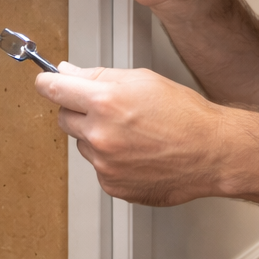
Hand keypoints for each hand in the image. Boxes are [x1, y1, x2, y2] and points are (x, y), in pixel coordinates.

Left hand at [36, 63, 234, 205]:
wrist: (212, 153)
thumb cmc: (185, 115)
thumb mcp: (142, 80)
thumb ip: (98, 76)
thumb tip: (68, 73)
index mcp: (105, 103)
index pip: (53, 90)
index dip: (48, 83)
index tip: (47, 82)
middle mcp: (100, 136)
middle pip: (63, 118)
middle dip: (78, 111)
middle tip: (108, 109)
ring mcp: (104, 165)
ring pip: (82, 145)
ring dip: (97, 137)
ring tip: (133, 134)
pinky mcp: (112, 185)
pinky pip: (99, 167)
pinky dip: (111, 160)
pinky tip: (138, 153)